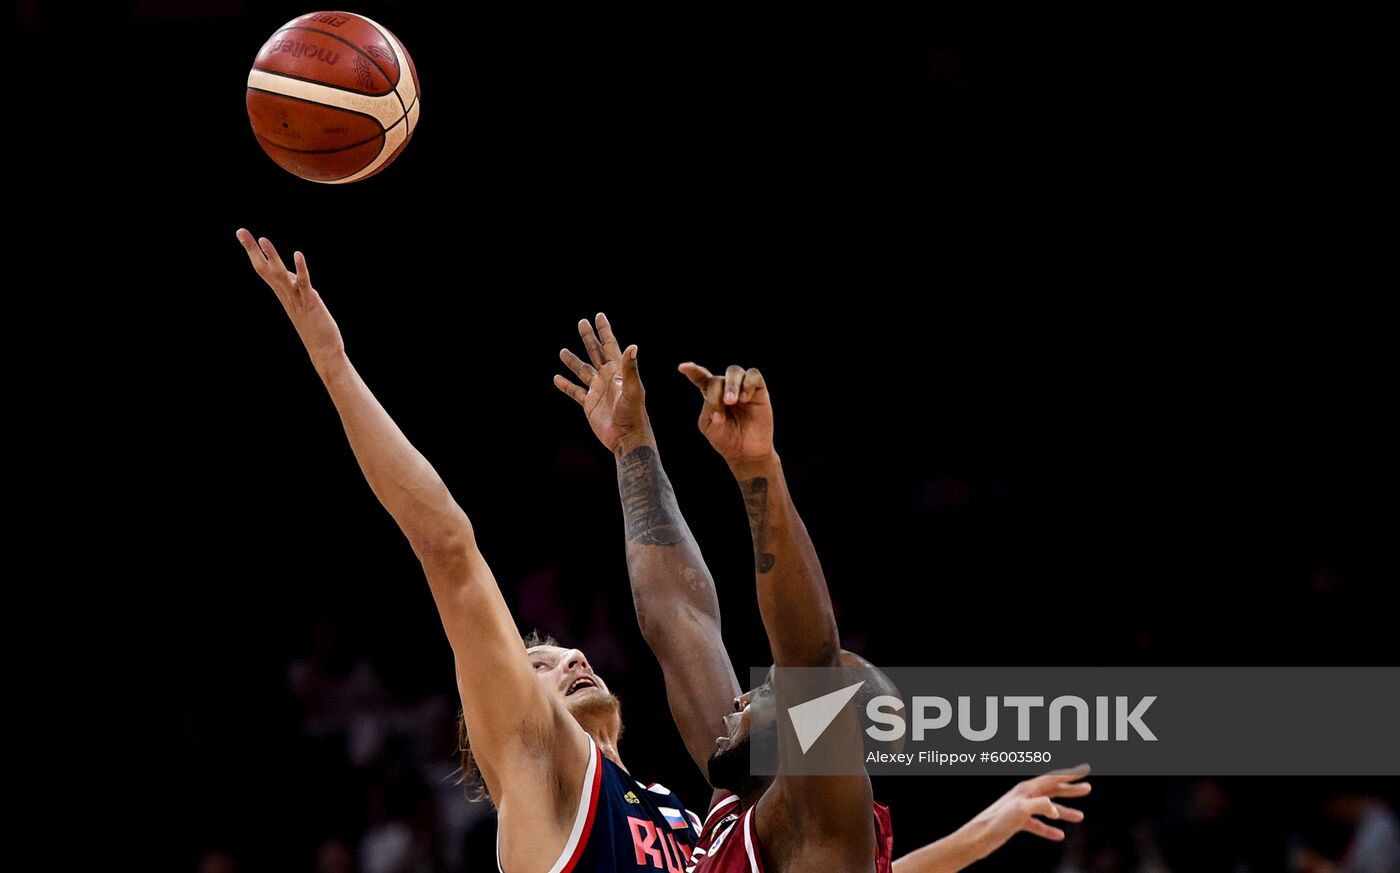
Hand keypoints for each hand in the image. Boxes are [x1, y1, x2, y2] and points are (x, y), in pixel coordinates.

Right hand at [236, 229, 342, 361]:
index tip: (242, 234)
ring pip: (280, 276)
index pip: (264, 270)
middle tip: (240, 230)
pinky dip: (300, 269)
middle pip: (265, 270)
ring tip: (262, 239)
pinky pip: (303, 284)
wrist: (324, 353)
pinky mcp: (311, 303)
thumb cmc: (315, 329)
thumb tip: (288, 274)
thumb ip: (293, 288)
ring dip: (272, 257)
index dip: (254, 252)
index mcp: (283, 295)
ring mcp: (297, 300)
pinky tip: (297, 254)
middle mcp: (286, 296)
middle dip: (253, 250)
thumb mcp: (301, 303)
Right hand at [554, 313, 647, 452]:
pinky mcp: (589, 404)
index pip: (610, 345)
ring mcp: (597, 390)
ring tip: (562, 351)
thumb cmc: (633, 414)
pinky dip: (566, 385)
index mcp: (618, 371)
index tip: (599, 315)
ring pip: (582, 371)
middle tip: (581, 322)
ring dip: (573, 361)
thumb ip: (630, 369)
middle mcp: (607, 377)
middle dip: (588, 337)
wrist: (627, 438)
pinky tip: (557, 379)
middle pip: (595, 352)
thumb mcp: (633, 390)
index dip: (604, 330)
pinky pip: (575, 392)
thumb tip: (632, 346)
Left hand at [677, 362, 773, 464]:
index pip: (700, 378)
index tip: (682, 367)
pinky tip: (745, 398)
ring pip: (734, 371)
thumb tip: (724, 402)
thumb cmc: (726, 439)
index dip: (692, 371)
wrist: (746, 452)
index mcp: (710, 395)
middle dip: (717, 394)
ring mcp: (742, 387)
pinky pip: (754, 375)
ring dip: (731, 385)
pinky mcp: (759, 391)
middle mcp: (725, 388)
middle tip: (723, 409)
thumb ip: (711, 410)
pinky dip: (748, 383)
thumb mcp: (710, 427)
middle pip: (717, 379)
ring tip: (732, 401)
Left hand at [961, 766, 1089, 858]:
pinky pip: (1037, 824)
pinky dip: (1049, 829)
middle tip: (1088, 788)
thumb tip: (1055, 809)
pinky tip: (1059, 836)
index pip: (1053, 778)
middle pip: (1052, 790)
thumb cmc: (996, 822)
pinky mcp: (1017, 822)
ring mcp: (1021, 808)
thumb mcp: (1020, 811)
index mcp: (1026, 789)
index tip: (1086, 768)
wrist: (978, 837)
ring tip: (1080, 817)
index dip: (1070, 773)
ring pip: (1047, 808)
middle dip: (1071, 790)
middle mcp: (1024, 796)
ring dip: (1064, 812)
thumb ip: (1039, 806)